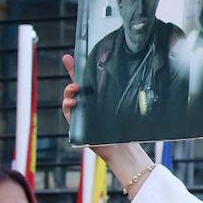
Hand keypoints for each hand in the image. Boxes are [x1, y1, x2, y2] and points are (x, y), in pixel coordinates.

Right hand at [61, 55, 154, 192]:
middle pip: (75, 83)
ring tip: (75, 89)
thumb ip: (122, 94)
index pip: (87, 78)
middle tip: (70, 64)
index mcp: (98, 95)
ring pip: (69, 96)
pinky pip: (68, 111)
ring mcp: (81, 111)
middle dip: (70, 72)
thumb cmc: (124, 127)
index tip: (69, 55)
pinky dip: (68, 105)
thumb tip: (134, 74)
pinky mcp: (77, 122)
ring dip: (69, 90)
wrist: (121, 147)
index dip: (77, 67)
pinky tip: (73, 102)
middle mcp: (88, 102)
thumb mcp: (123, 106)